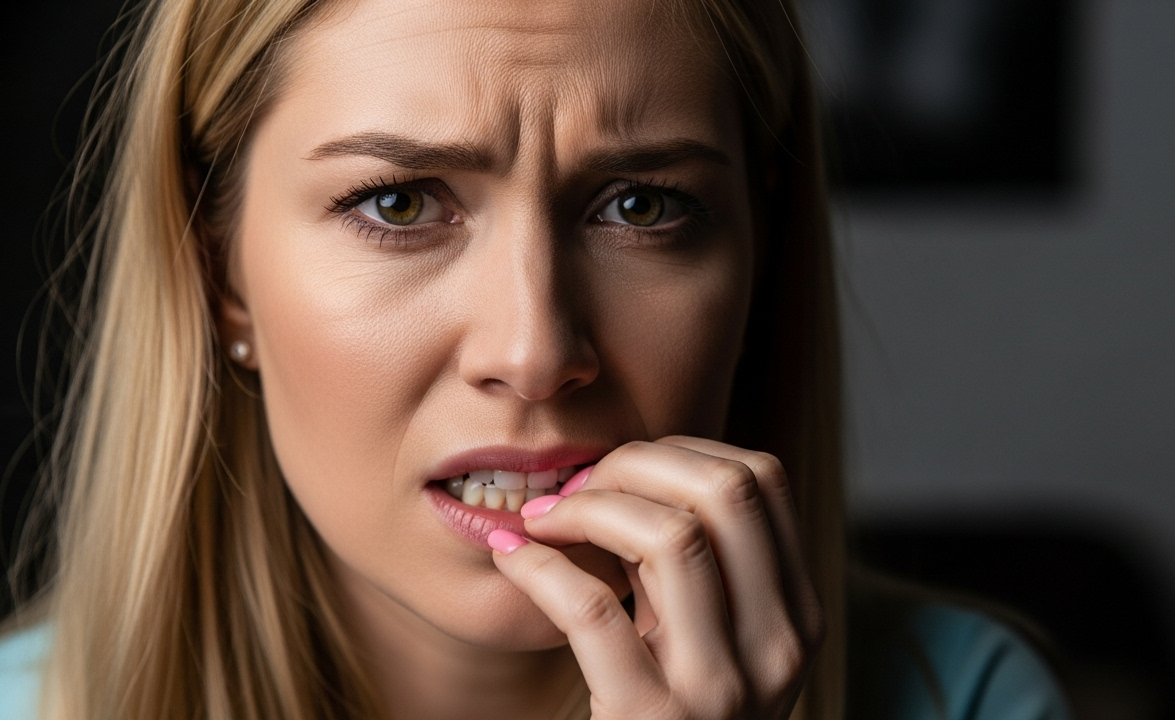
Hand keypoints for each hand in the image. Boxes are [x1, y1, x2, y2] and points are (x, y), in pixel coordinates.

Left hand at [489, 437, 825, 719]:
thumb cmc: (672, 712)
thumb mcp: (712, 636)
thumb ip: (702, 565)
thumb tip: (638, 466)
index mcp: (796, 615)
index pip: (763, 480)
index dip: (682, 451)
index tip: (622, 466)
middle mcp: (777, 648)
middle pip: (726, 493)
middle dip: (636, 465)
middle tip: (578, 483)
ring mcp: (721, 689)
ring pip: (671, 537)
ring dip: (588, 506)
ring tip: (543, 518)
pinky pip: (593, 609)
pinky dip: (539, 568)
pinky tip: (513, 556)